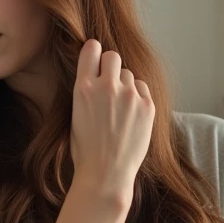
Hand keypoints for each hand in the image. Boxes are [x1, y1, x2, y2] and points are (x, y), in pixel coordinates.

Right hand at [69, 39, 154, 199]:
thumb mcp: (75, 114)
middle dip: (110, 66)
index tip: (95, 60)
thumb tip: (96, 74)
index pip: (91, 49)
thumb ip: (86, 90)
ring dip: (124, 85)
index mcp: (84, 88)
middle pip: (113, 56)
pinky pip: (142, 89)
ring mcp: (130, 96)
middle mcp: (107, 86)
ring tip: (119, 108)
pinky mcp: (148, 106)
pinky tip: (130, 114)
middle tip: (108, 83)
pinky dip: (137, 97)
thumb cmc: (86, 150)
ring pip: (129, 74)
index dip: (93, 53)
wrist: (106, 174)